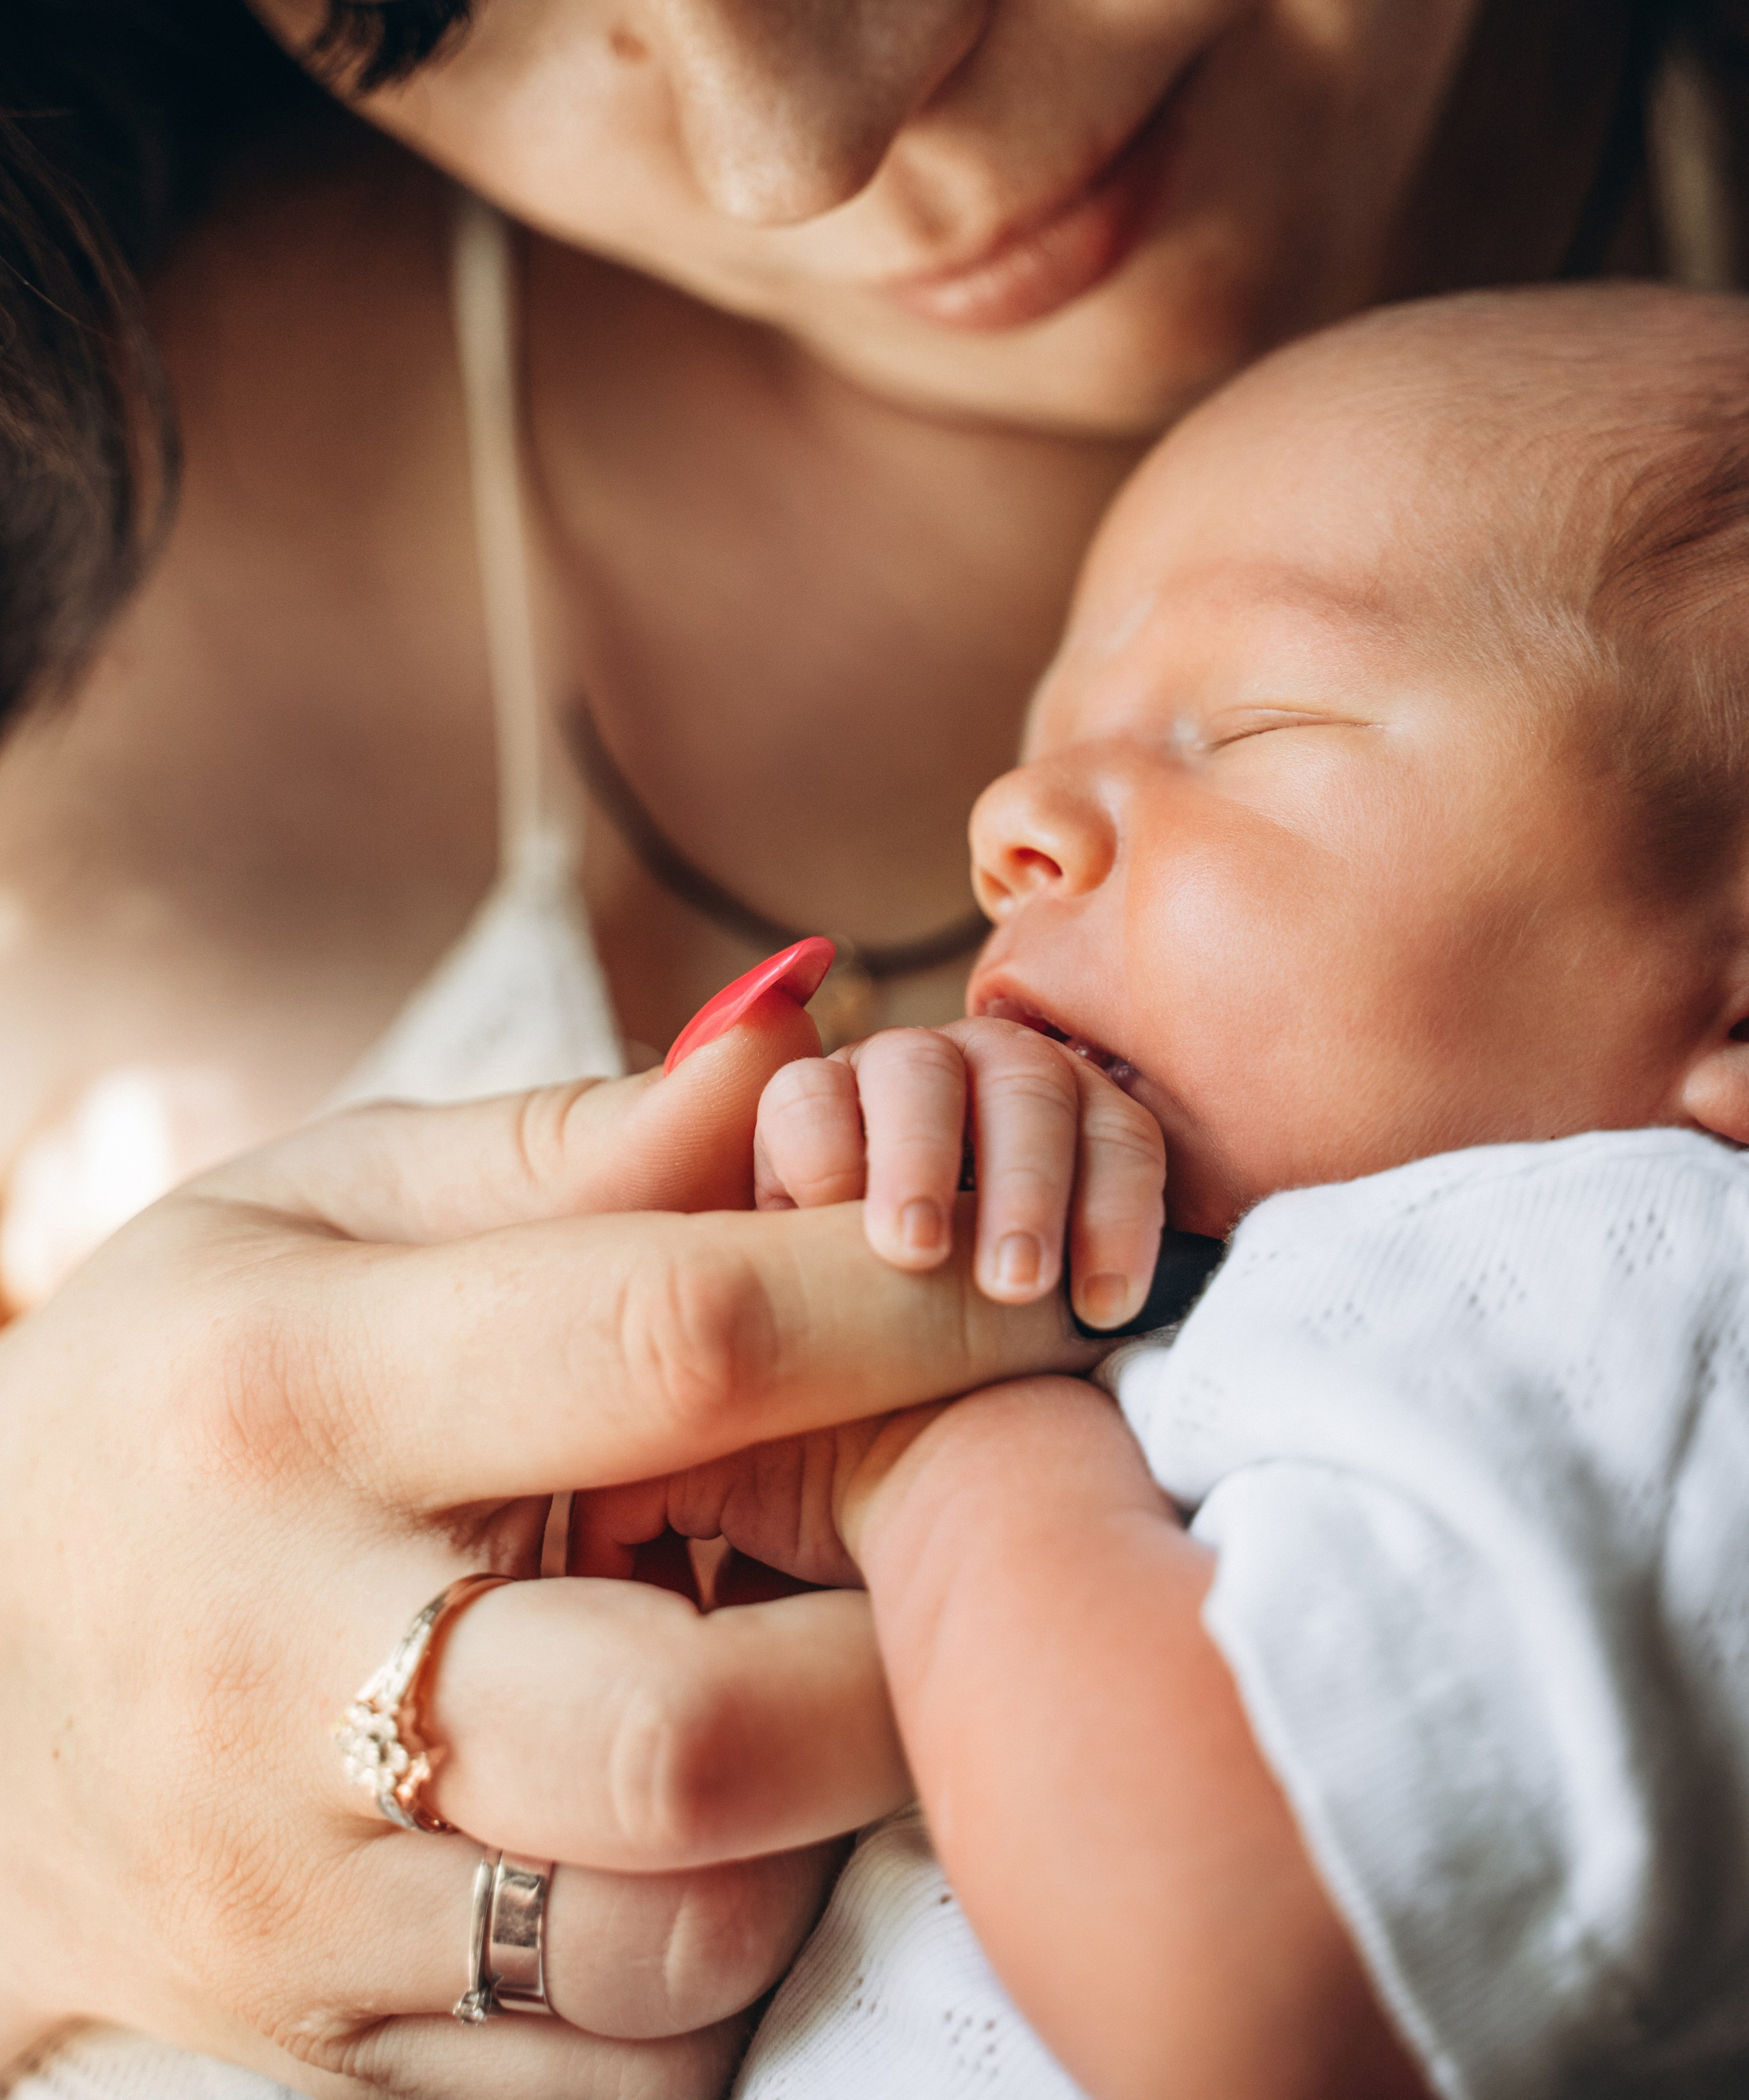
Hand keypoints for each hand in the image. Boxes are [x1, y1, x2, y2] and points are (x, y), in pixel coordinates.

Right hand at [0, 993, 1092, 2098]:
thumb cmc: (176, 1403)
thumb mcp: (312, 1216)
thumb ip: (571, 1146)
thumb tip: (807, 1050)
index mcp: (284, 1395)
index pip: (680, 1340)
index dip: (914, 1310)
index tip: (1035, 1292)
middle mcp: (275, 1669)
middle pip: (701, 1724)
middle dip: (907, 1640)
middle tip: (965, 1552)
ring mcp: (292, 1903)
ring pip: (684, 1937)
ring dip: (829, 1819)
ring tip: (817, 1687)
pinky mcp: (324, 2064)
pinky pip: (628, 2080)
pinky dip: (724, 1964)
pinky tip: (702, 1833)